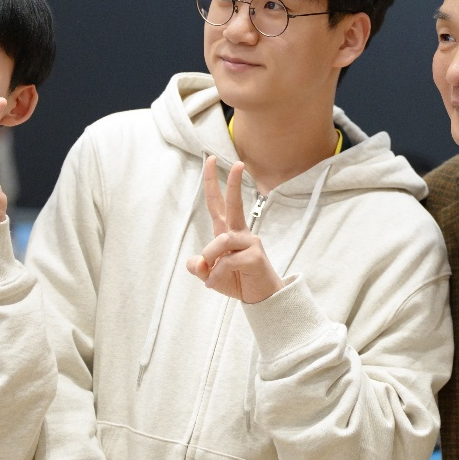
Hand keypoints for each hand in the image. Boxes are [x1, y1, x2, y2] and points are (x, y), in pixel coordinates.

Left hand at [185, 156, 284, 303]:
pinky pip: (227, 261)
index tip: (210, 160)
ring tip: (210, 276)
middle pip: (234, 204)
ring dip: (210, 258)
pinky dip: (217, 274)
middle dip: (233, 183)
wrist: (261, 300)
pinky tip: (215, 284)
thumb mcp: (210, 276)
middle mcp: (240, 233)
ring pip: (222, 240)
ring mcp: (250, 243)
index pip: (218, 204)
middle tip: (238, 163)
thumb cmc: (238, 282)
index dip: (213, 183)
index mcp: (227, 233)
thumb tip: (197, 261)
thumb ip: (199, 267)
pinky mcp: (255, 256)